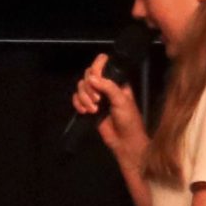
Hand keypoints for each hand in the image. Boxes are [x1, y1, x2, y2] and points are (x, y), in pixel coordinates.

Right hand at [73, 52, 148, 168]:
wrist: (124, 141)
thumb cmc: (128, 119)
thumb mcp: (121, 100)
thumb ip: (108, 86)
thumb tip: (91, 77)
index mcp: (117, 81)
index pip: (103, 65)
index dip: (96, 68)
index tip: (95, 78)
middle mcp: (105, 86)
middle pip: (88, 76)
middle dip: (89, 88)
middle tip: (97, 100)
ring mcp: (96, 96)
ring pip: (81, 87)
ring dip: (84, 98)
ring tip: (93, 110)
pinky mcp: (88, 107)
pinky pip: (77, 99)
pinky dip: (78, 104)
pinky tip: (84, 112)